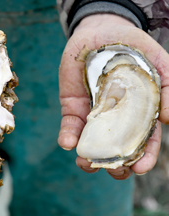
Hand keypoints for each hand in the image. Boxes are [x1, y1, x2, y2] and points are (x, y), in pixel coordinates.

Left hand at [58, 14, 168, 179]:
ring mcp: (92, 115)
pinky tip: (68, 144)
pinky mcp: (72, 107)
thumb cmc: (133, 47)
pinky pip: (69, 125)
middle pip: (116, 149)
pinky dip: (68, 137)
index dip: (143, 157)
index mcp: (138, 114)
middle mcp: (114, 120)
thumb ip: (168, 89)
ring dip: (88, 158)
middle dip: (115, 165)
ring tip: (86, 164)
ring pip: (91, 143)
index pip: (143, 142)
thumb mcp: (158, 65)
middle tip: (114, 172)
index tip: (139, 168)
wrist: (101, 31)